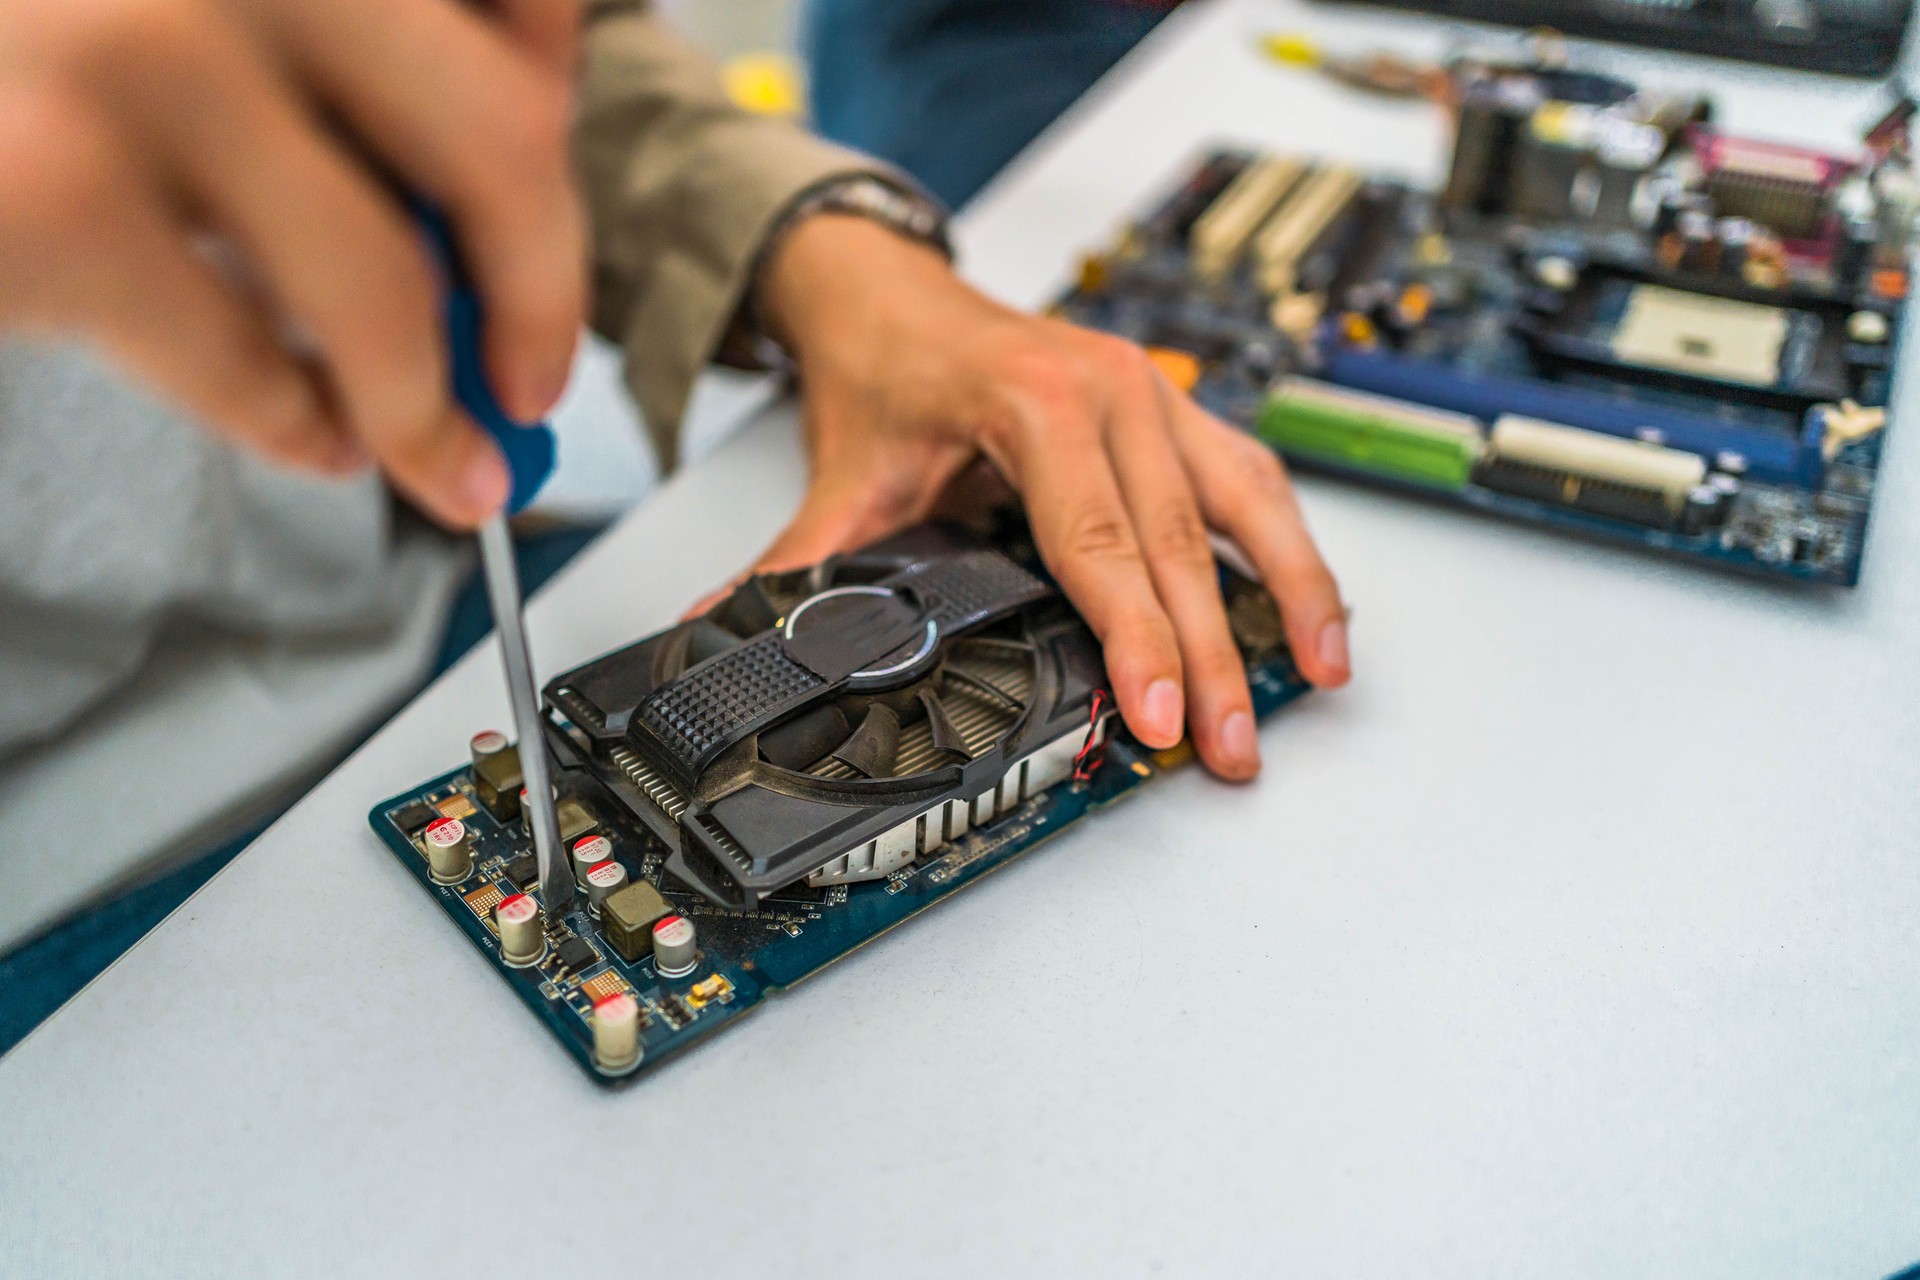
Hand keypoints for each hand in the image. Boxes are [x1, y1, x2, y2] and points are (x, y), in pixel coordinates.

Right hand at [0, 0, 585, 526]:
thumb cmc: (28, 53)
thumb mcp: (184, 5)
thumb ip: (332, 47)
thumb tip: (510, 161)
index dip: (547, 84)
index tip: (544, 176)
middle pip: (496, 136)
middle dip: (540, 286)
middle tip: (538, 379)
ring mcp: (130, 51)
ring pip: (379, 278)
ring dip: (427, 404)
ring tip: (435, 456)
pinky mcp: (48, 193)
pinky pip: (246, 357)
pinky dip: (296, 424)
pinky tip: (304, 433)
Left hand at [751, 215, 1349, 781]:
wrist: (897, 293)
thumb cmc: (890, 369)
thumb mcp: (847, 472)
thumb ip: (804, 563)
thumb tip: (727, 634)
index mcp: (1038, 403)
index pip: (1099, 544)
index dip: (1135, 638)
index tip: (1159, 712)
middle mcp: (1116, 391)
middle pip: (1179, 542)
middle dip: (1213, 654)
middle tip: (1231, 742)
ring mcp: (1155, 394)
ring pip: (1246, 503)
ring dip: (1289, 595)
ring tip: (1321, 677)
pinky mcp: (1174, 409)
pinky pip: (1251, 477)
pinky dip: (1289, 544)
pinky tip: (1311, 608)